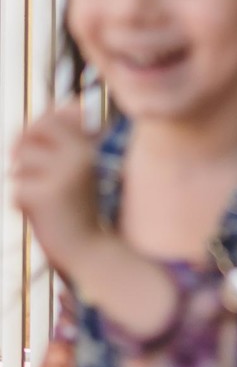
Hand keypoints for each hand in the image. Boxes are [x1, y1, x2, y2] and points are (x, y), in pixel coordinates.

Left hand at [9, 105, 102, 275]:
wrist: (90, 247)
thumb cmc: (78, 209)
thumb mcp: (76, 172)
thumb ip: (62, 146)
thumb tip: (49, 123)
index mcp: (87, 148)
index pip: (52, 119)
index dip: (35, 127)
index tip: (34, 146)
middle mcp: (78, 156)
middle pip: (30, 134)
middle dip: (19, 148)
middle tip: (21, 169)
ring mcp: (62, 174)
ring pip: (20, 162)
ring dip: (20, 179)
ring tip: (36, 196)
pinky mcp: (46, 195)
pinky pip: (16, 189)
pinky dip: (19, 203)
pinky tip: (35, 213)